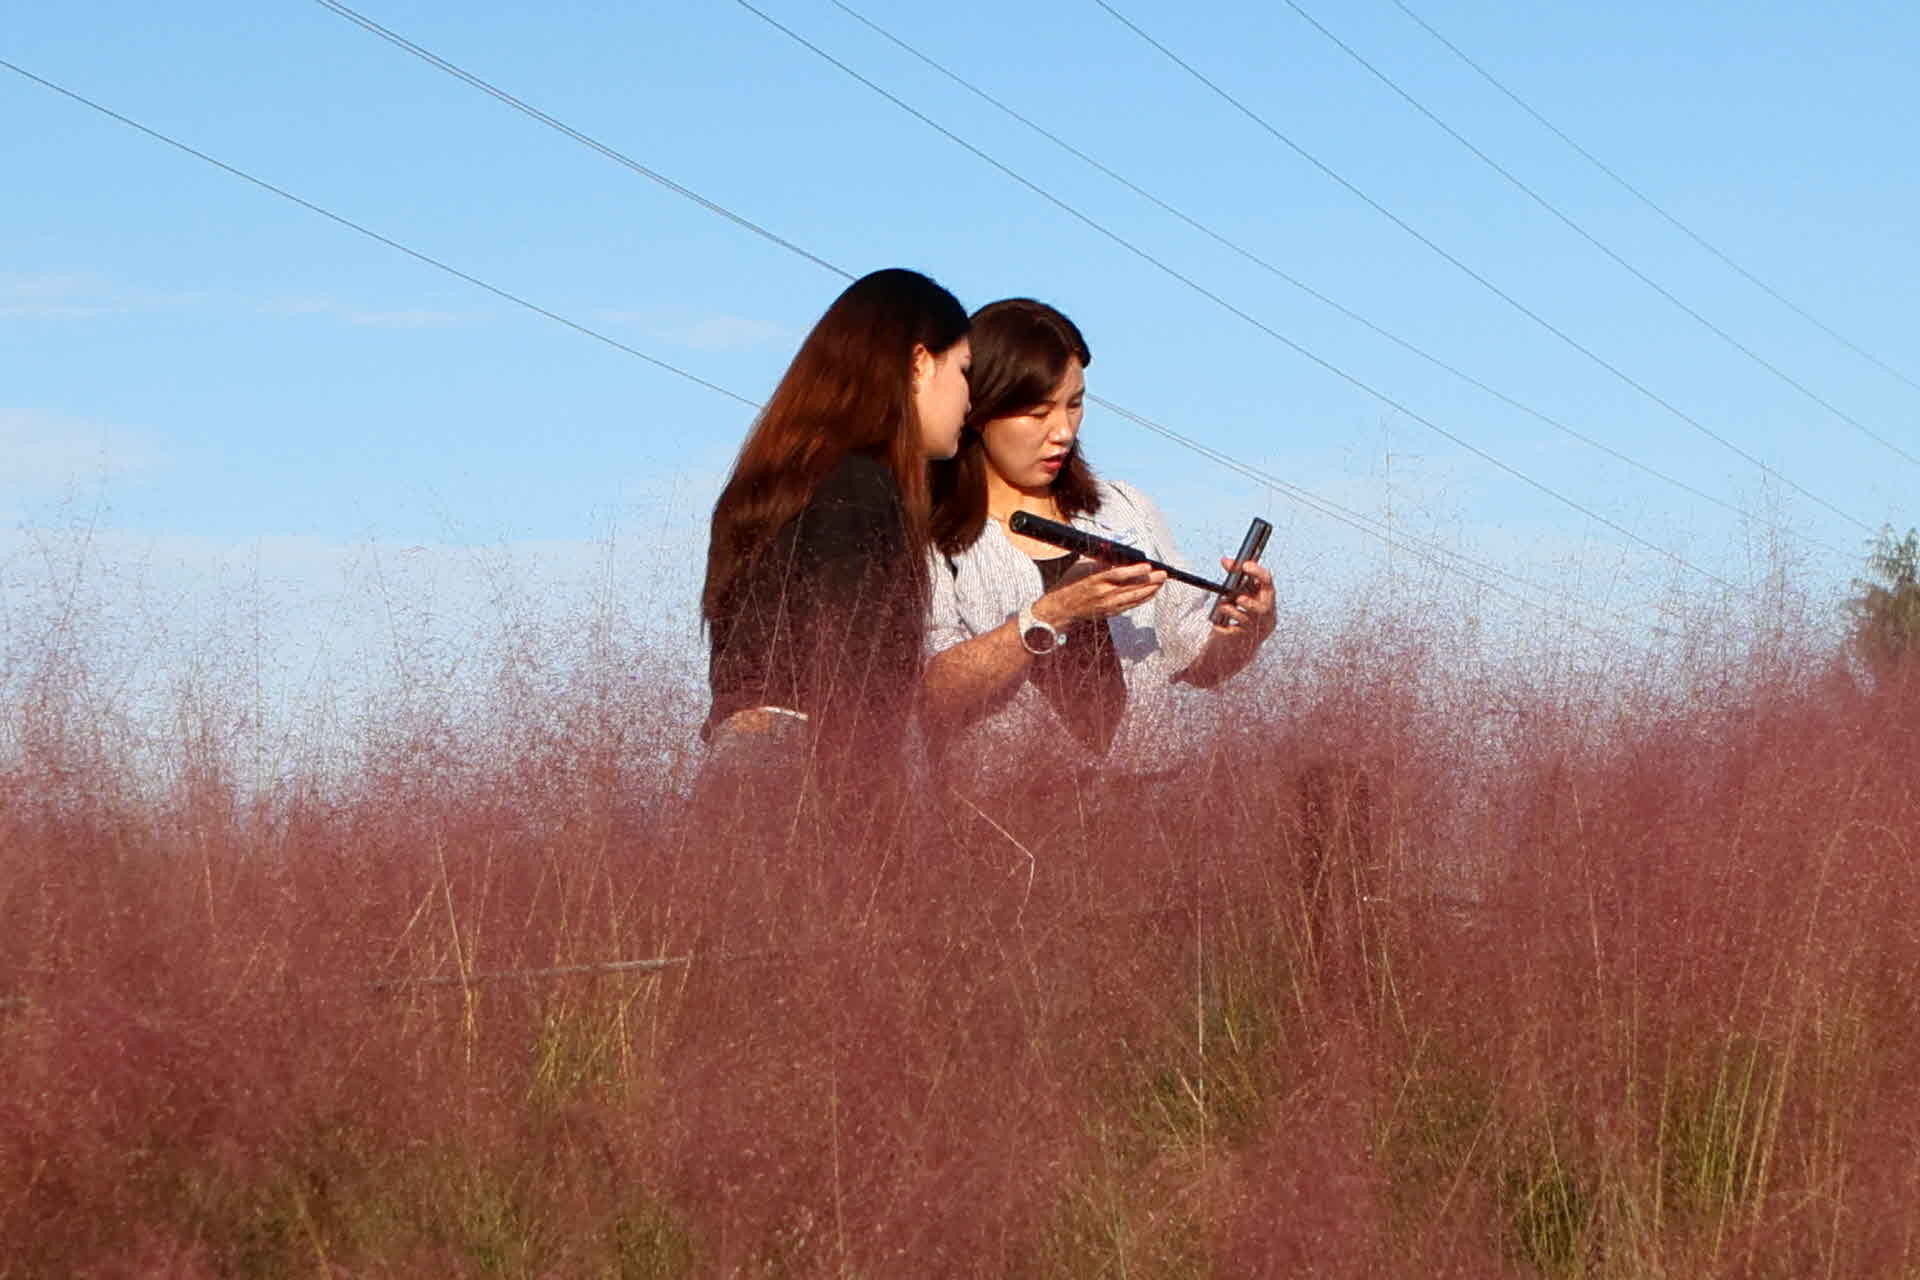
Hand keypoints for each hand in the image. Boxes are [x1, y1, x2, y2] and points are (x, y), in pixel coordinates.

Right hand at [1031, 561, 1165, 626]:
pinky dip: (1143, 599)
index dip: (1136, 570)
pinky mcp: (1110, 612)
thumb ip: (1101, 559)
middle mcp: (1103, 593)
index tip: (1148, 565)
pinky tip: (1151, 593)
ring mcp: (1108, 605)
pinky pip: (1131, 605)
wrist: (1061, 608)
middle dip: (1150, 580)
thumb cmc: (1070, 583)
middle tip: (1163, 574)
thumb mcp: (1082, 565)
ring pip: (1134, 597)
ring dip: (1150, 590)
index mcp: (1095, 579)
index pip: (1120, 574)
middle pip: (1132, 586)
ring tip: (1161, 582)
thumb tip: (1119, 551)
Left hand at [1209, 558, 1274, 637]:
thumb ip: (1235, 575)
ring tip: (1222, 607)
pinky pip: (1231, 632)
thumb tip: (1225, 560)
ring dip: (1230, 611)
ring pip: (1244, 619)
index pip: (1267, 582)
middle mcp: (1265, 612)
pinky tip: (1217, 626)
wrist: (1243, 640)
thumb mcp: (1243, 590)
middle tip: (1239, 599)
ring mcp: (1256, 627)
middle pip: (1262, 607)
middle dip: (1249, 602)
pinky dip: (1222, 627)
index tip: (1245, 565)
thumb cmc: (1245, 609)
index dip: (1257, 572)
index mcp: (1267, 596)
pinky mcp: (1244, 638)